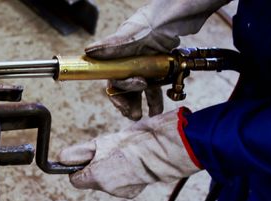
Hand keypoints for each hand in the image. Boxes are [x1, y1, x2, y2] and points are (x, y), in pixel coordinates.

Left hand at [57, 108, 201, 198]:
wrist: (161, 149)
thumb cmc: (131, 143)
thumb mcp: (100, 143)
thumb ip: (78, 152)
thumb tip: (61, 158)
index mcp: (97, 178)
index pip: (76, 180)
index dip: (79, 168)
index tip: (87, 158)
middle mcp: (108, 190)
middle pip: (92, 181)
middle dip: (96, 169)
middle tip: (107, 153)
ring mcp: (122, 193)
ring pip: (107, 183)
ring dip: (110, 171)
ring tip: (122, 156)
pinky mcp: (133, 192)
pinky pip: (121, 184)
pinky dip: (123, 175)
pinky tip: (131, 163)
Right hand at [86, 0, 229, 119]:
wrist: (181, 15)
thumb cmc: (155, 20)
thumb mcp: (134, 34)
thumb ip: (113, 45)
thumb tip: (89, 52)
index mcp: (119, 55)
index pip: (112, 80)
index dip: (116, 95)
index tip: (123, 105)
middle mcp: (130, 61)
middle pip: (125, 88)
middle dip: (130, 103)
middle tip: (136, 115)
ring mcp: (145, 64)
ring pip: (141, 89)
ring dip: (144, 103)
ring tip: (150, 114)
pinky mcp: (159, 66)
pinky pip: (157, 85)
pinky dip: (158, 96)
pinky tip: (161, 106)